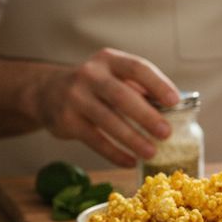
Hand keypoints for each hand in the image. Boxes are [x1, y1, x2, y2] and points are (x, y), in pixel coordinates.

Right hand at [34, 48, 179, 166]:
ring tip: (151, 152)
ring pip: (108, 120)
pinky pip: (95, 140)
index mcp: (108, 60)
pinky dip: (114, 153)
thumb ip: (139, 88)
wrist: (47, 91)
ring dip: (132, 139)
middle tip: (166, 133)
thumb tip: (175, 111)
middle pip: (121, 96)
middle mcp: (90, 75)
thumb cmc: (95, 86)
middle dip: (146, 116)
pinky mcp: (66, 120)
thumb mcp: (113, 76)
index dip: (157, 84)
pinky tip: (130, 161)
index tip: (175, 102)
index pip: (137, 68)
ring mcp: (75, 97)